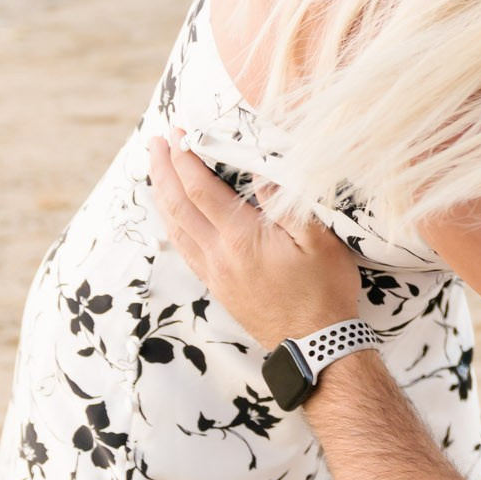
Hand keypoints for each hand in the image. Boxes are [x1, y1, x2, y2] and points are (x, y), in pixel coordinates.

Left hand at [148, 136, 365, 347]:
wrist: (315, 345)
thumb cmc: (324, 291)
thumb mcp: (319, 241)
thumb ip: (287, 203)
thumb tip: (261, 173)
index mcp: (241, 238)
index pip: (201, 190)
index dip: (186, 159)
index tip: (178, 134)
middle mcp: (219, 254)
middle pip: (177, 206)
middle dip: (163, 171)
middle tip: (156, 143)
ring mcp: (215, 272)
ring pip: (175, 228)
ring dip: (162, 195)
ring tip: (157, 171)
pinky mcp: (218, 286)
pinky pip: (184, 248)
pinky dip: (172, 223)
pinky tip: (174, 216)